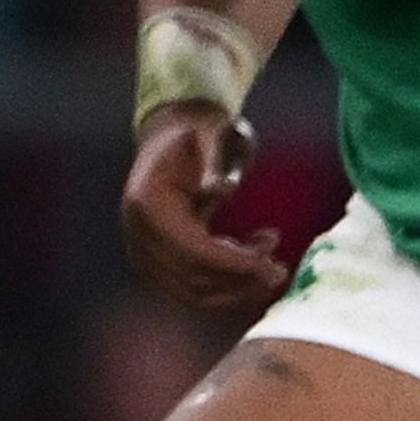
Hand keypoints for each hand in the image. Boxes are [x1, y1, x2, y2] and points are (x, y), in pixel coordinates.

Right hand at [121, 105, 292, 322]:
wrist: (178, 132)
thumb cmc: (202, 129)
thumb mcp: (214, 130)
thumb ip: (215, 157)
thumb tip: (217, 188)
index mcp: (147, 203)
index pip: (190, 250)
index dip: (232, 264)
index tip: (272, 265)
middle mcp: (139, 231)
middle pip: (189, 279)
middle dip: (239, 281)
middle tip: (280, 270)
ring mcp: (145, 247)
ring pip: (191, 291)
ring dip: (235, 287)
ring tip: (272, 261)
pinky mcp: (159, 256)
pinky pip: (192, 285)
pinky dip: (226, 281)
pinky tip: (253, 253)